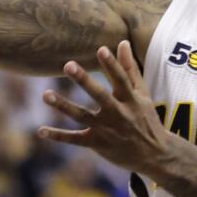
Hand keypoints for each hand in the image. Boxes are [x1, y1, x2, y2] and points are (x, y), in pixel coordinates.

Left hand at [38, 40, 168, 173]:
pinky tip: (41, 130)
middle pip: (99, 96)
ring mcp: (107, 130)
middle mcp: (118, 114)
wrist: (154, 155)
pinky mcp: (97, 144)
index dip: (112, 65)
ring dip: (63, 106)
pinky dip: (58, 136)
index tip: (101, 49)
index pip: (121, 80)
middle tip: (68, 65)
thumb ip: (130, 69)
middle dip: (84, 81)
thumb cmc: (145, 118)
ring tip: (45, 94)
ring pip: (82, 116)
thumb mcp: (142, 94)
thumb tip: (122, 42)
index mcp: (131, 100)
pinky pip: (75, 139)